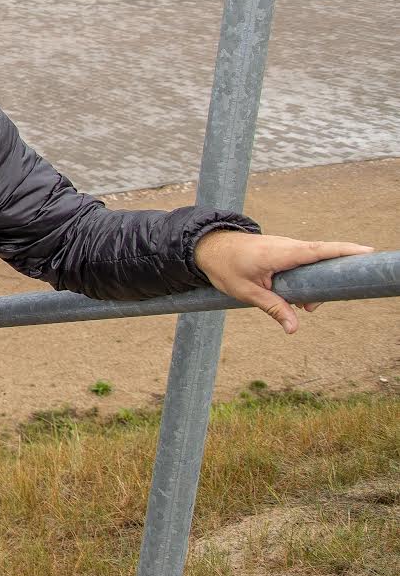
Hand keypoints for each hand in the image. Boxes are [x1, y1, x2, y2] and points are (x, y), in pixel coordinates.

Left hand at [193, 231, 371, 333]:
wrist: (208, 247)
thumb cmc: (225, 267)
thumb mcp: (247, 292)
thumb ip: (273, 308)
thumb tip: (294, 329)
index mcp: (280, 253)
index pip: (319, 250)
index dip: (344, 251)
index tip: (368, 252)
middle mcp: (288, 246)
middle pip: (322, 261)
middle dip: (325, 284)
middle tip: (309, 308)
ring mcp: (287, 246)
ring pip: (313, 265)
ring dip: (313, 286)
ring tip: (301, 307)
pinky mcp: (285, 251)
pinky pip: (305, 263)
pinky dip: (305, 280)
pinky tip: (296, 298)